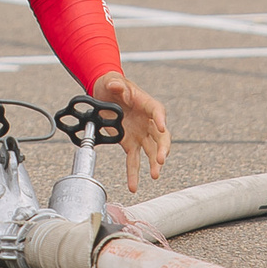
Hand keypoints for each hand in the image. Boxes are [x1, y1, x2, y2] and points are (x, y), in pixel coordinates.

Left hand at [91, 71, 169, 193]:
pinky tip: (133, 186)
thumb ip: (115, 84)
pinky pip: (133, 160)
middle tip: (161, 158)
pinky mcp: (129, 144)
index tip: (163, 128)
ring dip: (154, 163)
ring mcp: (140, 134)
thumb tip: (116, 86)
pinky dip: (133, 173)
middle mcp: (148, 121)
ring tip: (154, 174)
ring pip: (151, 151)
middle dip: (163, 148)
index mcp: (146, 104)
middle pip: (161, 136)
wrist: (103, 92)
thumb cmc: (112, 84)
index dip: (162, 119)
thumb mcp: (112, 81)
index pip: (158, 111)